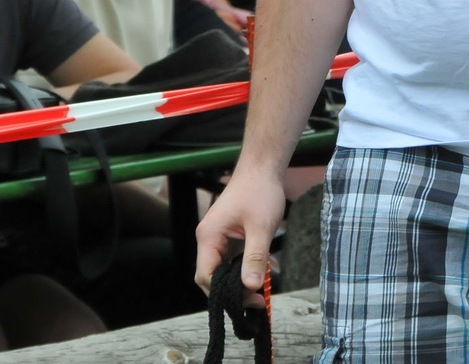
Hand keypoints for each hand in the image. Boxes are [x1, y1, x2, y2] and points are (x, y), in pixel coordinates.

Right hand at [195, 166, 287, 301]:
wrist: (262, 168)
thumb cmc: (260, 192)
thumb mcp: (261, 228)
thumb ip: (255, 258)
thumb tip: (251, 287)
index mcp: (208, 237)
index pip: (205, 276)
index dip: (224, 292)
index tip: (249, 300)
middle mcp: (207, 239)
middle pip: (210, 276)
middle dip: (231, 291)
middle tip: (257, 300)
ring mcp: (216, 238)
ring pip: (221, 269)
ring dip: (238, 282)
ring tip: (259, 294)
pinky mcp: (227, 236)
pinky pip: (230, 260)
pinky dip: (242, 270)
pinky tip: (260, 275)